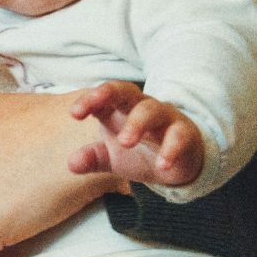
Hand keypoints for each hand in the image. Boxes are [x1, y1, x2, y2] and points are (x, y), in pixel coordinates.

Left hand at [68, 81, 204, 185]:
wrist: (178, 163)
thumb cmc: (139, 151)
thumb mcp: (111, 157)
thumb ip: (92, 158)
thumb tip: (71, 164)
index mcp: (119, 108)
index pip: (102, 96)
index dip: (88, 100)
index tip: (75, 113)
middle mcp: (141, 107)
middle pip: (126, 91)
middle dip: (108, 95)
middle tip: (93, 112)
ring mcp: (165, 118)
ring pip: (151, 110)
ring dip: (137, 124)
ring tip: (125, 143)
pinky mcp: (185, 134)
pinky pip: (178, 136)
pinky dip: (170, 149)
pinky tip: (162, 166)